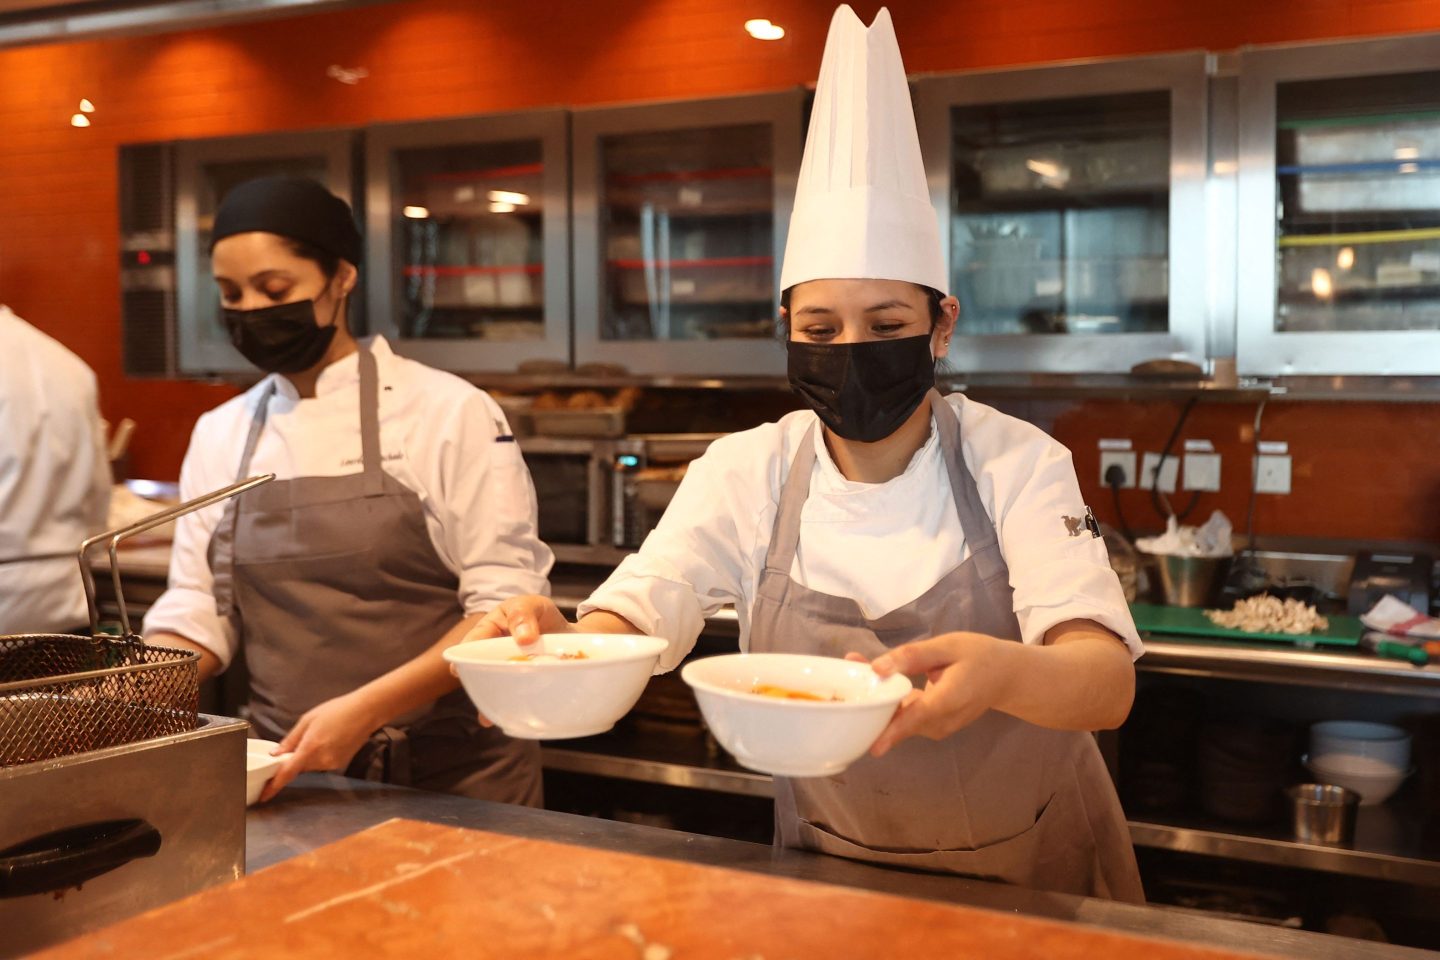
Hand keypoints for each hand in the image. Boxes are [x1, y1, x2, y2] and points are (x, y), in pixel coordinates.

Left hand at [259, 692, 381, 801]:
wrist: (366, 711)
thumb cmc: (338, 710)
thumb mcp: (308, 720)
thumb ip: (290, 740)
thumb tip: (276, 754)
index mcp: (310, 747)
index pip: (287, 773)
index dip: (274, 786)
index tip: (264, 796)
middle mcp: (321, 760)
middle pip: (299, 767)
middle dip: (296, 759)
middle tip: (304, 739)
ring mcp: (332, 764)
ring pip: (310, 766)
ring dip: (309, 756)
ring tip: (321, 735)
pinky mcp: (340, 764)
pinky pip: (322, 764)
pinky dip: (320, 755)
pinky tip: (330, 740)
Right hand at [453, 595, 575, 727]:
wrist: (569, 634)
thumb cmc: (542, 615)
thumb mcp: (533, 605)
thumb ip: (524, 614)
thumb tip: (524, 638)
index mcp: (490, 630)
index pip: (473, 641)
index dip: (463, 656)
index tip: (458, 669)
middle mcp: (493, 653)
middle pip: (480, 668)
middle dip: (478, 680)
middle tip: (478, 691)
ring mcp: (506, 671)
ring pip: (494, 685)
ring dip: (492, 697)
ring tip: (487, 716)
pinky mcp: (521, 685)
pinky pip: (513, 696)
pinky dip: (511, 706)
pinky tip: (506, 718)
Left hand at [848, 632, 1009, 756]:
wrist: (1005, 677)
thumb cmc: (978, 657)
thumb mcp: (947, 646)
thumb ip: (912, 657)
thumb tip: (877, 669)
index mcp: (949, 700)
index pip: (916, 719)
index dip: (893, 731)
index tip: (873, 746)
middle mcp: (942, 721)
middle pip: (900, 719)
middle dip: (872, 699)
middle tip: (850, 663)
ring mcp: (937, 728)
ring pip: (900, 719)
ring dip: (879, 699)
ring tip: (856, 663)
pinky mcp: (933, 727)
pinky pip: (906, 718)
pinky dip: (891, 702)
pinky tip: (878, 678)